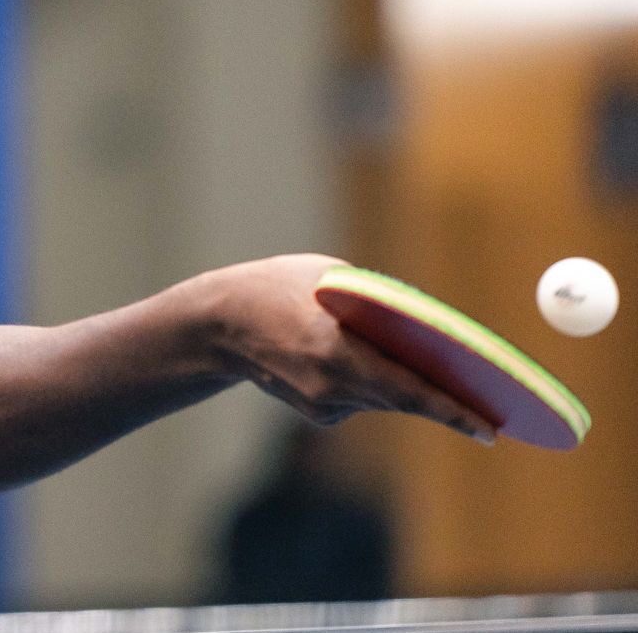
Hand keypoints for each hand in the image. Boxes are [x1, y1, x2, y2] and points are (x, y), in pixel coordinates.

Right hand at [194, 254, 496, 442]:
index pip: (409, 388)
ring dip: (399, 381)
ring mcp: (324, 404)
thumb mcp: (331, 278)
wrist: (217, 324)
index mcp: (337, 349)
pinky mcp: (318, 414)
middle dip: (447, 405)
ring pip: (386, 399)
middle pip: (406, 399)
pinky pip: (362, 401)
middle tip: (488, 416)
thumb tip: (430, 330)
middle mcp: (332, 384)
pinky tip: (333, 357)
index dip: (453, 411)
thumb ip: (377, 304)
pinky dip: (365, 382)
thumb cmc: (277, 287)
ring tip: (367, 345)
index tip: (491, 430)